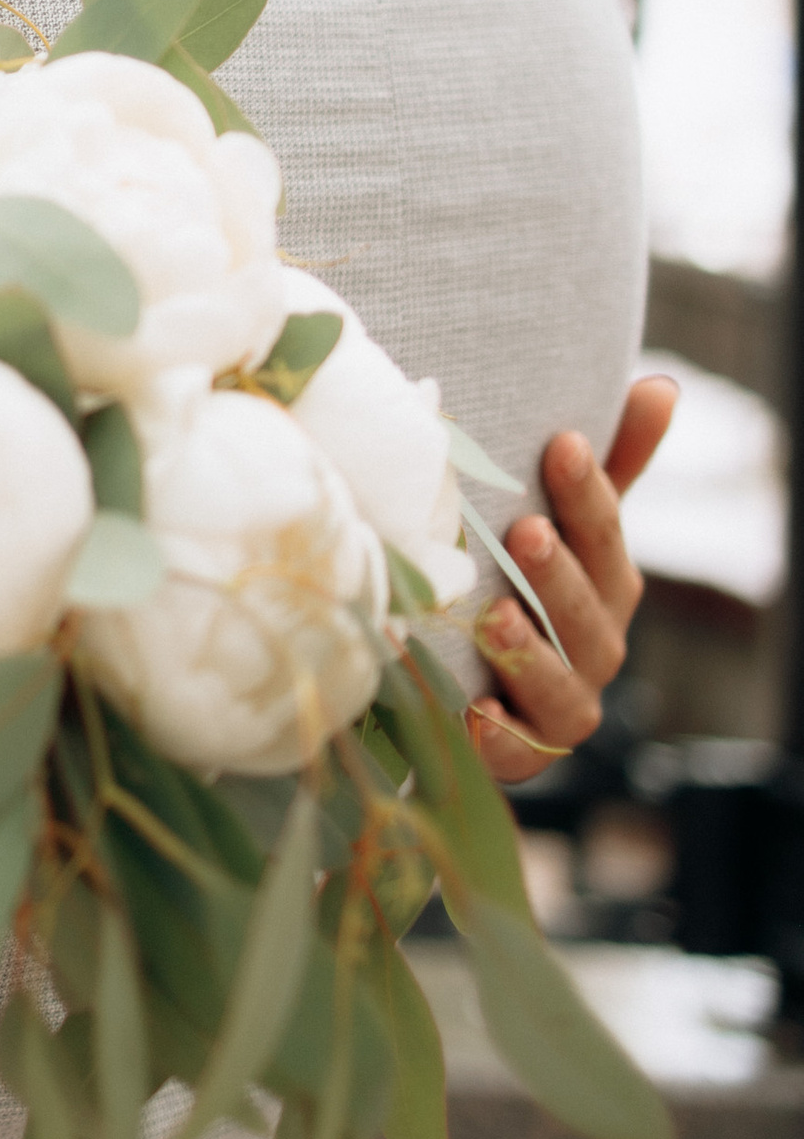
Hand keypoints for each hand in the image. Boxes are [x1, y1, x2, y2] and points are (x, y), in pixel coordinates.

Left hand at [467, 374, 677, 787]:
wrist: (494, 695)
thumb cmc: (531, 591)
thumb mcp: (567, 525)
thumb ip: (612, 465)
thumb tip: (662, 385)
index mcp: (608, 584)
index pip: (606, 532)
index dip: (590, 491)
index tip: (562, 442)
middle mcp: (597, 644)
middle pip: (585, 608)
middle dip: (557, 572)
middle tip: (525, 530)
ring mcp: (565, 703)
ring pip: (558, 680)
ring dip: (528, 650)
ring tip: (497, 619)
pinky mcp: (526, 752)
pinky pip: (516, 749)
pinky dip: (498, 735)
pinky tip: (475, 713)